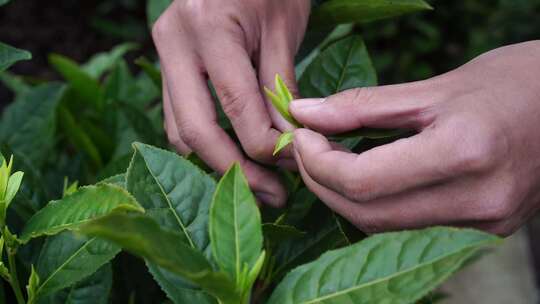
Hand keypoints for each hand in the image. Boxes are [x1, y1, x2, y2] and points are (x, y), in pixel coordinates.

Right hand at [152, 0, 310, 206]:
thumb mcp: (285, 28)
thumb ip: (280, 87)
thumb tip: (285, 144)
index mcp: (207, 27)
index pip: (236, 107)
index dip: (266, 146)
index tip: (295, 165)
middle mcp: (174, 42)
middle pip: (195, 130)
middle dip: (234, 171)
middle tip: (271, 197)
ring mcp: (164, 55)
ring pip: (180, 130)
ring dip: (216, 163)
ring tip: (256, 184)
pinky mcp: (168, 66)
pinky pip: (180, 117)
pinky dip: (206, 143)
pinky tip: (234, 157)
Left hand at [290, 41, 539, 234]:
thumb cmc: (513, 83)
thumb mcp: (436, 87)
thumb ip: (362, 106)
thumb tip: (304, 112)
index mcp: (464, 153)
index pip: (362, 181)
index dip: (317, 161)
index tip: (299, 134)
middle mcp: (477, 199)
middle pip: (366, 214)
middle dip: (322, 182)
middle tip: (305, 146)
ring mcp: (484, 222)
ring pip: (385, 226)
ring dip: (346, 196)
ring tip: (330, 158)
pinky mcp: (486, 230)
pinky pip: (411, 226)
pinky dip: (378, 204)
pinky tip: (368, 175)